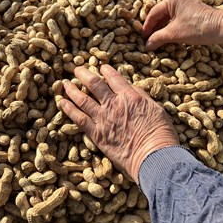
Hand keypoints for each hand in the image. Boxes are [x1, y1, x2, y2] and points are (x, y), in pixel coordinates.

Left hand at [61, 65, 178, 182]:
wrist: (153, 156)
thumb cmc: (160, 134)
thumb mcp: (156, 108)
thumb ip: (140, 96)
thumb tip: (130, 88)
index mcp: (130, 96)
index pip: (114, 78)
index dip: (106, 70)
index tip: (101, 67)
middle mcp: (113, 104)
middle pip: (94, 84)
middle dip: (83, 74)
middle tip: (76, 69)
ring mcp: (103, 118)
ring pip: (83, 99)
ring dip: (72, 90)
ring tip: (64, 83)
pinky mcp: (97, 134)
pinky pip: (79, 118)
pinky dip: (69, 109)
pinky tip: (63, 103)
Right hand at [142, 0, 222, 49]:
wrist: (221, 28)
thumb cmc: (198, 28)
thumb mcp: (174, 34)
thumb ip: (157, 38)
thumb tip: (146, 46)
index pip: (153, 14)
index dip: (147, 28)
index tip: (142, 39)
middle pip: (160, 15)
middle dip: (154, 29)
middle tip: (147, 41)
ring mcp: (185, 3)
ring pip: (167, 17)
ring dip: (161, 29)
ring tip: (155, 41)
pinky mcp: (190, 10)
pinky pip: (175, 18)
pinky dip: (170, 28)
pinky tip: (166, 38)